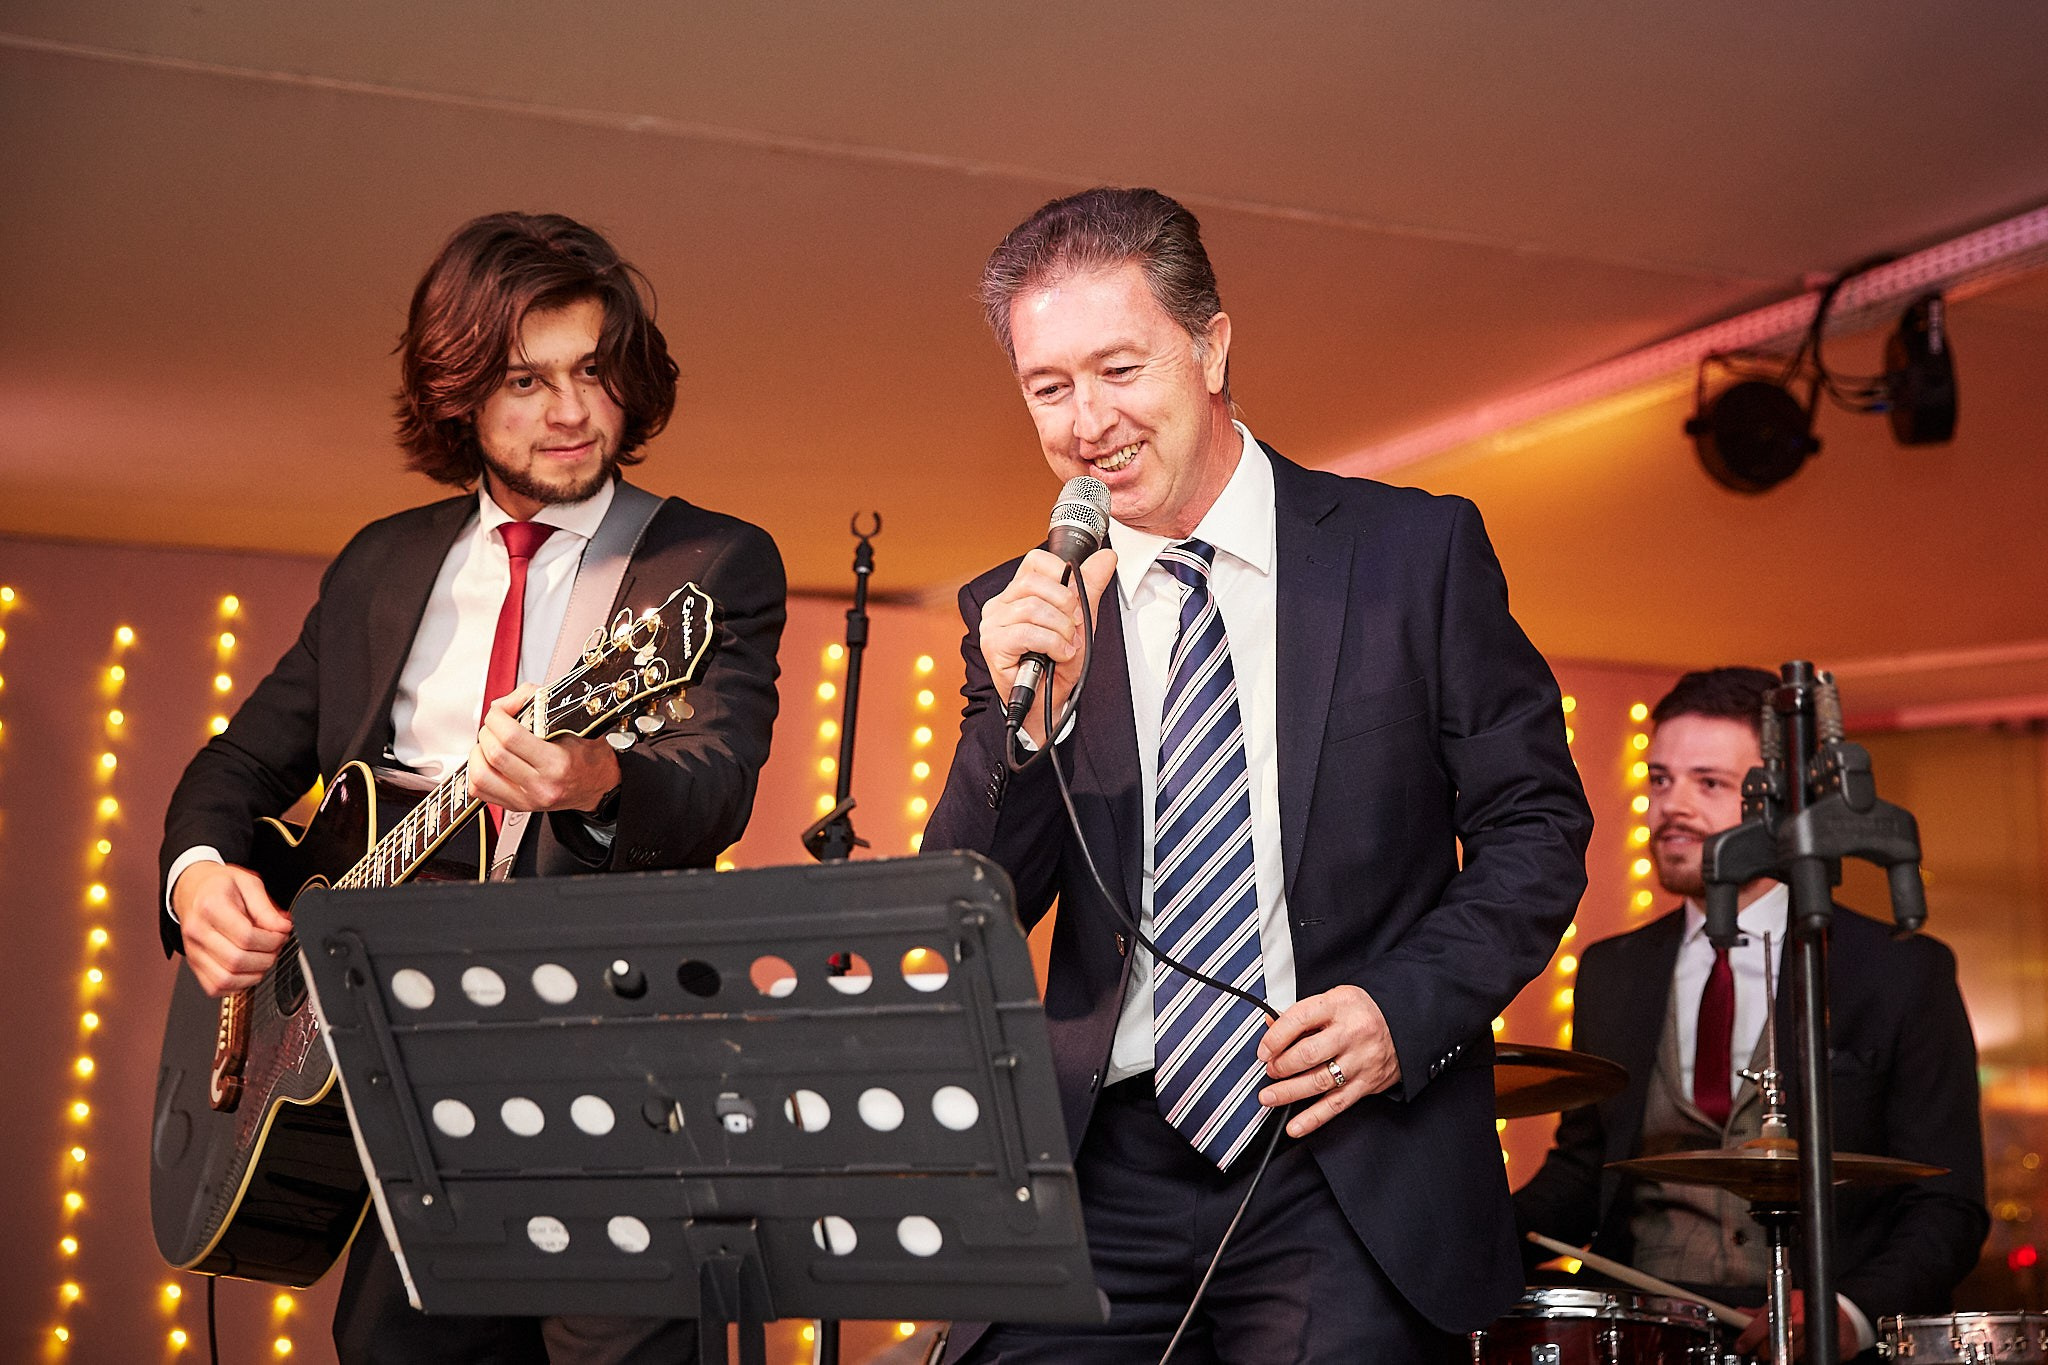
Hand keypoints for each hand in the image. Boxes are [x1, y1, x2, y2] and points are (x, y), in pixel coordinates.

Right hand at [174, 861, 291, 997]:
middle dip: (267, 957)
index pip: (246, 936)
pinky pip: (215, 987)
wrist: (192, 889)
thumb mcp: (248, 883)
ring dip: (254, 974)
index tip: (283, 933)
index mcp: (210, 906)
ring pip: (225, 979)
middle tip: (276, 945)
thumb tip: (283, 927)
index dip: (272, 939)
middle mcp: (197, 931)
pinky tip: (249, 969)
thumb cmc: (220, 886)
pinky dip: (238, 984)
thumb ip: (266, 907)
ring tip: (264, 957)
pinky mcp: (194, 964)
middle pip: (236, 960)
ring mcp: (193, 950)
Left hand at [470, 684, 622, 813]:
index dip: (498, 716)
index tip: (501, 710)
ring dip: (479, 752)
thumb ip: (536, 701)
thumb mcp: (573, 721)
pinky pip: (479, 790)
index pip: (511, 737)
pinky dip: (476, 771)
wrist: (598, 784)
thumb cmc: (587, 754)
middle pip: (494, 753)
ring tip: (490, 743)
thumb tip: (504, 704)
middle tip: (497, 724)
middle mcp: (541, 785)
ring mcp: (527, 799)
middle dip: (488, 730)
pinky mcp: (516, 806)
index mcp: (557, 764)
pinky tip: (488, 761)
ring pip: (481, 775)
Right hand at [978, 546, 1117, 746]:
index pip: (1035, 561)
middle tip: (1074, 627)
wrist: (1049, 700)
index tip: (1074, 599)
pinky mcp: (993, 645)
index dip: (1060, 572)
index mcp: (1018, 593)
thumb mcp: (1081, 619)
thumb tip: (1106, 557)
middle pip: (1034, 582)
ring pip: (1032, 608)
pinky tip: (1058, 655)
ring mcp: (993, 624)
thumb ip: (1090, 587)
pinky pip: (1027, 632)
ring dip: (1061, 630)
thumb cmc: (1058, 662)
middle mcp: (1001, 605)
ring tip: (1066, 646)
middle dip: (1065, 605)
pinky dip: (1052, 643)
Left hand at [1255, 985, 1400, 1136]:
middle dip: (1281, 1066)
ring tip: (1269, 1097)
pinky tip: (1295, 1126)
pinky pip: (1336, 1104)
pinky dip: (1313, 1118)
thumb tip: (1270, 1023)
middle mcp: (1352, 1032)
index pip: (1299, 1019)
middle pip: (1308, 1053)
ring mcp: (1361, 1060)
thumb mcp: (1334, 1000)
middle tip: (1270, 1070)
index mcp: (1339, 1005)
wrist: (1404, 1025)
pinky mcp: (1366, 1084)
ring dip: (1289, 1093)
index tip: (1263, 1050)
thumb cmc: (1362, 1012)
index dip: (1275, 1037)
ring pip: (1319, 1081)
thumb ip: (1302, 1013)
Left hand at [1733, 1290, 1858, 1360]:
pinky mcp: (1826, 1347)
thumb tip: (1740, 1314)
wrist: (1845, 1320)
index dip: (1750, 1336)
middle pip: (1777, 1341)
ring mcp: (1817, 1334)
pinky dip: (1801, 1359)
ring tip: (1788, 1347)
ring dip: (1786, 1355)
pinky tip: (1802, 1351)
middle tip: (1765, 1351)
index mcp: (1790, 1304)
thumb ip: (1762, 1313)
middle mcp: (1804, 1318)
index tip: (1742, 1345)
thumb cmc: (1812, 1311)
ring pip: (1791, 1354)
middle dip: (1767, 1349)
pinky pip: (1807, 1360)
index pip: (1765, 1321)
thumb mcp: (1785, 1305)